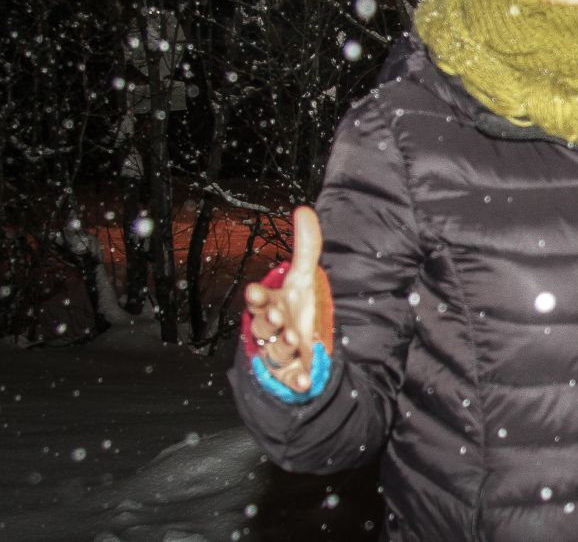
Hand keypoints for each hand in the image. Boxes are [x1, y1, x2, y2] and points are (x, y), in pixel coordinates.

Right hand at [244, 206, 326, 391]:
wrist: (296, 348)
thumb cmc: (293, 310)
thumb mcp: (302, 278)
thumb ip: (306, 247)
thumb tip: (305, 209)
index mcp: (270, 306)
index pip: (259, 300)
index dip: (258, 297)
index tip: (255, 291)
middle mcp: (271, 330)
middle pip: (262, 326)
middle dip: (268, 321)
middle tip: (276, 315)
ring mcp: (279, 353)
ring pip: (275, 350)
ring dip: (282, 346)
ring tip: (294, 340)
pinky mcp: (291, 373)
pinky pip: (291, 378)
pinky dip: (296, 381)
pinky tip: (305, 382)